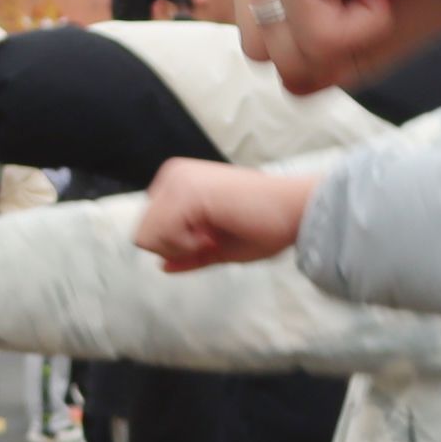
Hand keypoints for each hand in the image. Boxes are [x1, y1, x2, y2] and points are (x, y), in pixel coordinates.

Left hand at [133, 158, 316, 270]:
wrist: (296, 210)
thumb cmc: (266, 226)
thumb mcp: (219, 246)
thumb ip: (189, 254)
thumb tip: (162, 266)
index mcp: (180, 182)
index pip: (149, 229)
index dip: (178, 245)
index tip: (211, 235)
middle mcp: (174, 175)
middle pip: (143, 234)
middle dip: (176, 248)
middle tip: (213, 236)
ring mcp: (178, 181)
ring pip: (147, 237)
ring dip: (182, 247)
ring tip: (214, 233)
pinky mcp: (187, 192)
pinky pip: (163, 236)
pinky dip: (188, 246)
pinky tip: (214, 233)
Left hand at [224, 0, 440, 93]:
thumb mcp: (356, 25)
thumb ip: (308, 57)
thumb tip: (288, 82)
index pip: (262, 37)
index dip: (328, 31)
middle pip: (260, 47)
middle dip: (327, 36)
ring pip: (280, 52)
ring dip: (343, 33)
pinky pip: (312, 41)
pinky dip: (360, 28)